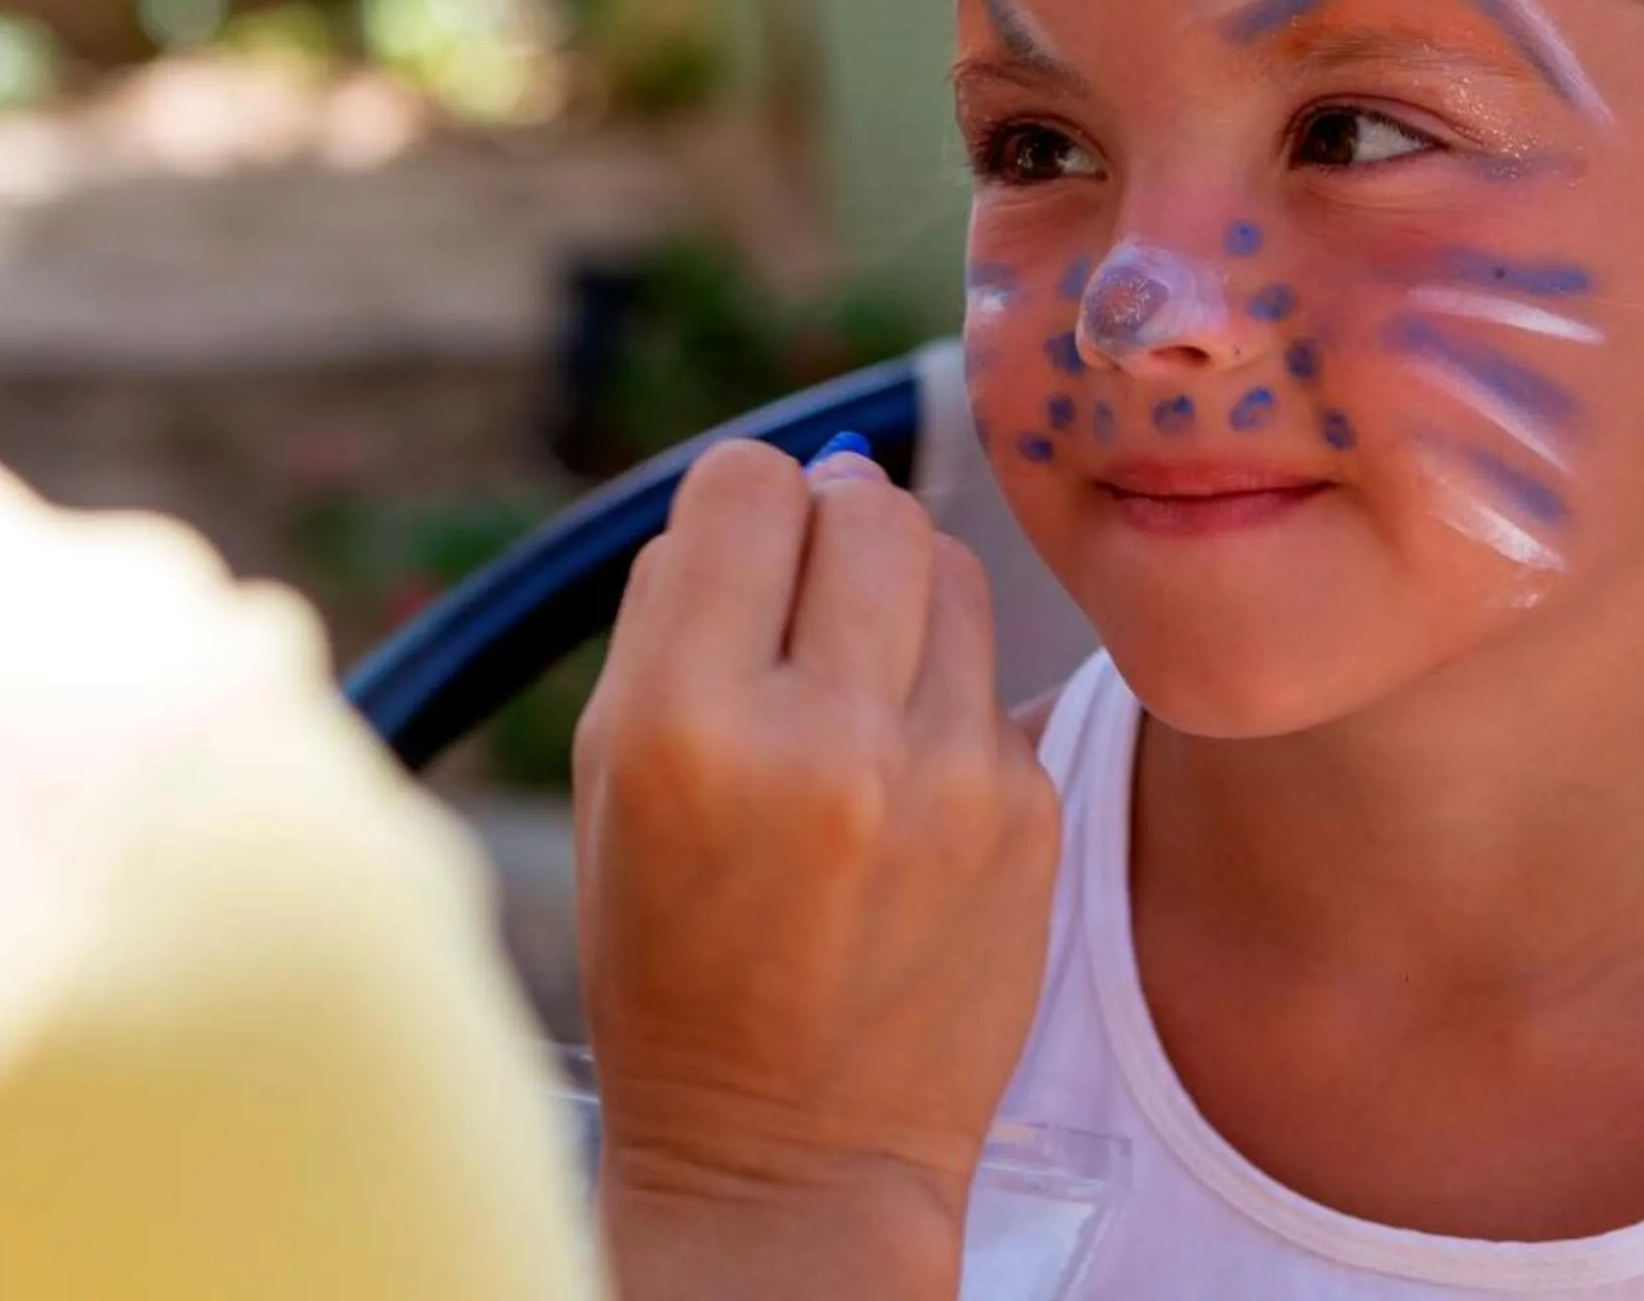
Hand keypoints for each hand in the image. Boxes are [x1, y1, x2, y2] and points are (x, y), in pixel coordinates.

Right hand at [573, 439, 1059, 1299]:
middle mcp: (826, 737)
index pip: (746, 485)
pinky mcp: (1029, 812)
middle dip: (829, 529)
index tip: (739, 557)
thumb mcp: (614, 782)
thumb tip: (777, 484)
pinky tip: (907, 787)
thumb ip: (677, 614)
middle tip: (806, 605)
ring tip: (859, 686)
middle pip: (866, 504)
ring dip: (901, 596)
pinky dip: (947, 701)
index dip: (739, 507)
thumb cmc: (676, 959)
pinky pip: (992, 677)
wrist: (793, 1158)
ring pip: (949, 567)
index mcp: (685, 722)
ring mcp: (946, 776)